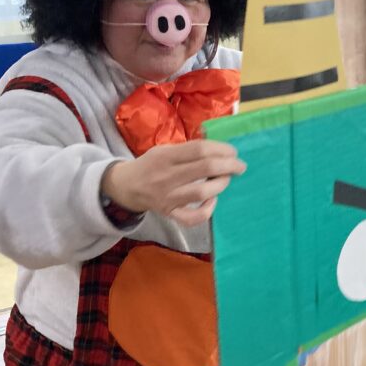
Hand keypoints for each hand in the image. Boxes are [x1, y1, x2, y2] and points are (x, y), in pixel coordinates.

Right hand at [101, 139, 246, 226]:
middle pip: (205, 168)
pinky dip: (207, 210)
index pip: (199, 149)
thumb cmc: (152, 164)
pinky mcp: (169, 214)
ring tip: (226, 179)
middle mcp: (166, 176)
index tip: (233, 152)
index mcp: (165, 156)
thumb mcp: (164, 149)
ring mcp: (168, 197)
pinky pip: (192, 217)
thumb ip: (188, 149)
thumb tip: (220, 147)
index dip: (221, 149)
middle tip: (239, 166)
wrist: (126, 186)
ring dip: (221, 184)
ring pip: (201, 192)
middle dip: (229, 165)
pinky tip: (212, 201)